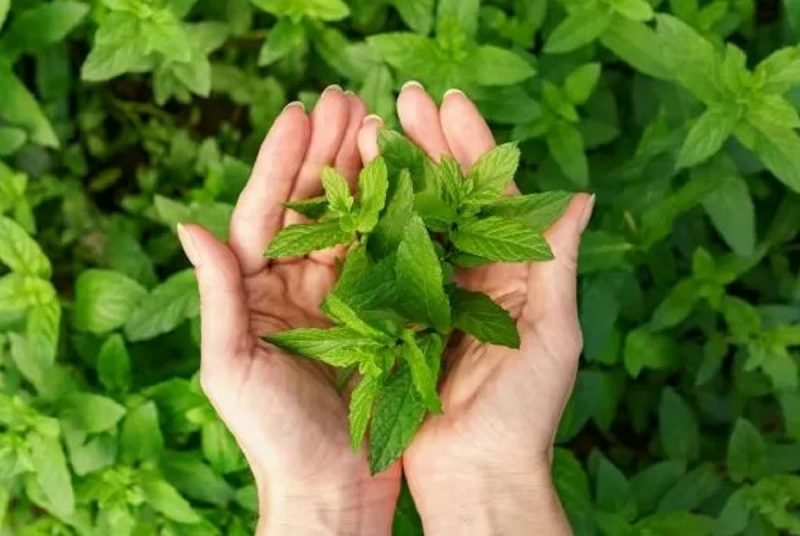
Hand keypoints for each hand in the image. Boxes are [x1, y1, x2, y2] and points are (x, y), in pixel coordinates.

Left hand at [176, 86, 400, 535]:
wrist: (332, 487)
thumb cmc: (273, 437)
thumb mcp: (233, 366)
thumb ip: (217, 295)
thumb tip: (189, 224)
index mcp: (256, 291)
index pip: (265, 213)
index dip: (281, 162)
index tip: (300, 114)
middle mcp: (297, 285)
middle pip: (312, 205)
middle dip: (328, 151)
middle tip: (347, 98)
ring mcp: (342, 296)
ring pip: (352, 221)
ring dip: (364, 172)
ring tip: (380, 123)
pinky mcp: (380, 313)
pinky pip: (387, 256)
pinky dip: (396, 217)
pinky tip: (411, 181)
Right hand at [357, 83, 593, 534]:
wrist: (475, 474)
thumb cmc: (524, 413)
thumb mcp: (553, 335)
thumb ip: (557, 264)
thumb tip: (581, 196)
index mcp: (514, 273)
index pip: (494, 195)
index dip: (472, 146)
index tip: (448, 102)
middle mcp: (473, 275)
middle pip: (450, 197)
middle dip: (428, 146)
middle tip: (402, 98)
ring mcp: (433, 294)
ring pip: (413, 221)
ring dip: (396, 174)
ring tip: (372, 128)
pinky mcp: (398, 318)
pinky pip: (384, 264)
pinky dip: (371, 227)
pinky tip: (353, 190)